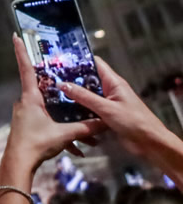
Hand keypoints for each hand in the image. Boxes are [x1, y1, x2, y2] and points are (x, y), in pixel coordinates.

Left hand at [0, 33, 103, 203]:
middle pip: (44, 89)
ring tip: (85, 133)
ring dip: (66, 120)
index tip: (15, 36)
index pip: (26, 69)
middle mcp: (26, 103)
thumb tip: (105, 123)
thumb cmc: (35, 144)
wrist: (18, 164)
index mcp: (31, 98)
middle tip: (71, 81)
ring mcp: (26, 115)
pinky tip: (77, 150)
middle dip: (61, 90)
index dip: (21, 52)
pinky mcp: (29, 127)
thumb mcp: (64, 134)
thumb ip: (85, 127)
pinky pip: (48, 125)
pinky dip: (62, 134)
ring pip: (50, 111)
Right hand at [60, 56, 182, 180]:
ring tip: (55, 95)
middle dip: (72, 79)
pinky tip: (66, 111)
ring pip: (87, 95)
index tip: (62, 62)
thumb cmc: (135, 122)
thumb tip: (64, 85)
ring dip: (74, 96)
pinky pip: (89, 109)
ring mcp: (107, 103)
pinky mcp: (105, 115)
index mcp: (114, 83)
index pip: (95, 64)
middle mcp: (110, 90)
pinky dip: (79, 109)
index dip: (79, 61)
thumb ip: (84, 97)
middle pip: (88, 80)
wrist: (150, 143)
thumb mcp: (106, 108)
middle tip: (53, 80)